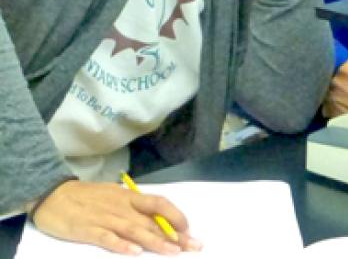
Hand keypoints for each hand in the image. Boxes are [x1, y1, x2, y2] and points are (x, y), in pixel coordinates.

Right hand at [32, 180, 201, 254]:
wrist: (53, 194)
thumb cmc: (87, 197)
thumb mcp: (113, 197)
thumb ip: (132, 208)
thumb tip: (156, 218)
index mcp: (128, 197)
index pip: (158, 203)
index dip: (175, 215)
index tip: (189, 229)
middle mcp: (121, 206)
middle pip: (151, 220)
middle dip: (174, 234)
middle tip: (193, 246)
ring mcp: (104, 218)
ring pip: (134, 229)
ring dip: (154, 241)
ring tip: (172, 251)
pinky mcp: (87, 230)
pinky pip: (106, 238)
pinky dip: (121, 244)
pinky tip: (134, 252)